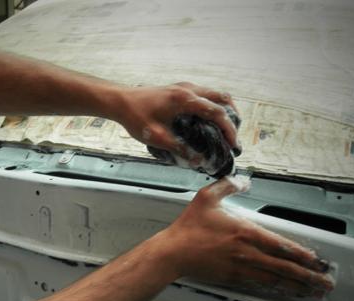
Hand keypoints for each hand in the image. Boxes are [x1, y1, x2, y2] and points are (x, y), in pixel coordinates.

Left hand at [116, 82, 240, 160]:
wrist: (120, 101)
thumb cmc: (135, 116)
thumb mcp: (156, 137)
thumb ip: (179, 149)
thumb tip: (199, 161)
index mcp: (185, 99)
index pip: (217, 112)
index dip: (229, 129)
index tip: (233, 144)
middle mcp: (188, 89)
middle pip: (223, 98)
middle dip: (233, 118)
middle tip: (233, 137)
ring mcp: (185, 87)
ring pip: (215, 94)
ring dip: (224, 111)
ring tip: (225, 131)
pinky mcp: (180, 89)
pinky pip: (205, 95)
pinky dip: (213, 107)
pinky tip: (209, 122)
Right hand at [157, 177, 334, 296]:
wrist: (172, 252)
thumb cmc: (188, 228)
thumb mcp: (207, 197)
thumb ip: (229, 185)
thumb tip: (244, 181)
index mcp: (245, 232)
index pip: (281, 245)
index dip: (302, 255)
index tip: (317, 260)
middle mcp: (247, 253)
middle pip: (284, 267)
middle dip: (308, 277)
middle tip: (325, 283)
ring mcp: (240, 268)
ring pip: (275, 280)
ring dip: (297, 287)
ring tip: (313, 293)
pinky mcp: (232, 278)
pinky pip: (260, 285)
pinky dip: (277, 290)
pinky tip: (286, 292)